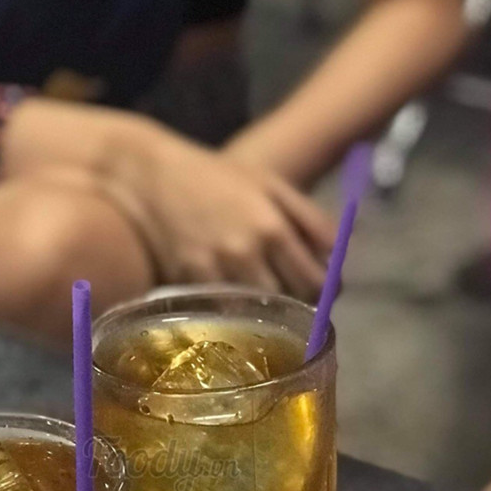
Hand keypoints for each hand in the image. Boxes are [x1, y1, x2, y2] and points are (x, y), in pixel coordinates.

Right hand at [97, 120, 334, 297]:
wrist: (149, 176)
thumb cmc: (216, 176)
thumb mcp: (271, 184)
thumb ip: (311, 221)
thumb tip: (340, 259)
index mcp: (272, 227)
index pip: (313, 282)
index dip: (324, 292)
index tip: (321, 291)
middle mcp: (244, 254)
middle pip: (285, 303)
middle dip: (295, 304)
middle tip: (293, 297)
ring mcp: (212, 271)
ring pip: (252, 313)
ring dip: (263, 311)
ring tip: (263, 299)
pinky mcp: (185, 283)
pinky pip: (220, 309)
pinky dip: (231, 308)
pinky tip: (231, 298)